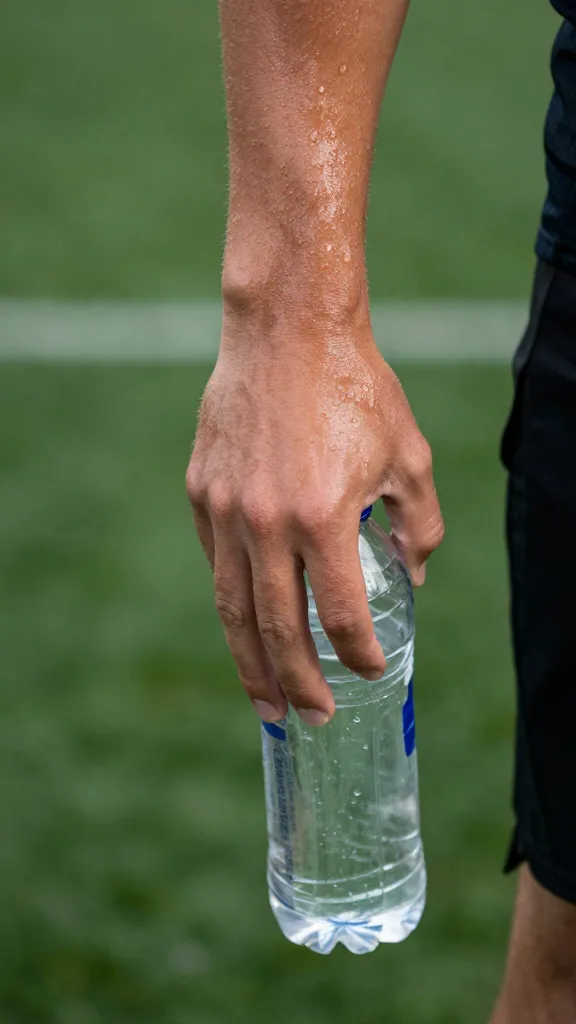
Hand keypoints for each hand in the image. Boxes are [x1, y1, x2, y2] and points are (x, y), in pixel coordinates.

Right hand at [187, 307, 443, 725]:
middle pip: (276, 629)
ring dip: (249, 661)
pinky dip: (233, 597)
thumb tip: (412, 576)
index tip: (371, 671)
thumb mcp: (409, 456)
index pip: (339, 615)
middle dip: (297, 683)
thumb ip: (419, 525)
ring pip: (231, 607)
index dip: (359, 654)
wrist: (286, 327)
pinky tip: (246, 619)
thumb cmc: (356, 387)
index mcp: (322, 517)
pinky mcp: (201, 491)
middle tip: (313, 716)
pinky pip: (215, 560)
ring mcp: (224, 509)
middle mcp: (264, 523)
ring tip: (266, 700)